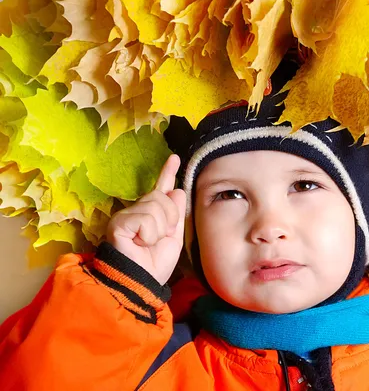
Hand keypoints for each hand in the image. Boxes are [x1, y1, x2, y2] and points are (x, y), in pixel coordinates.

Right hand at [106, 154, 185, 284]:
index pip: (161, 189)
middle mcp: (136, 211)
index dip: (167, 172)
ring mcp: (125, 216)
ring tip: (149, 243)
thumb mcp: (174, 238)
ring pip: (156, 206)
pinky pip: (146, 219)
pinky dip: (150, 234)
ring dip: (160, 229)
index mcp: (150, 214)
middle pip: (162, 197)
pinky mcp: (119, 223)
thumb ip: (176, 215)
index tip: (175, 158)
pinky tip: (140, 244)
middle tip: (159, 239)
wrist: (142, 282)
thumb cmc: (155, 265)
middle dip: (170, 219)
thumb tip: (177, 190)